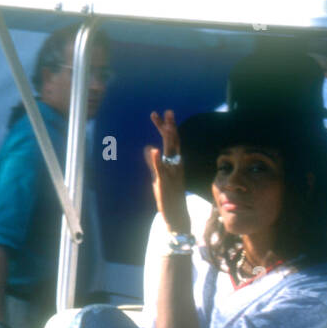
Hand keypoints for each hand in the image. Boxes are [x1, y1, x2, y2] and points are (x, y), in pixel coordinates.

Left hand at [145, 110, 191, 233]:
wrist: (178, 216)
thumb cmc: (169, 197)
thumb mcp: (159, 177)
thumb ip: (153, 162)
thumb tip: (148, 148)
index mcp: (175, 163)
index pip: (171, 141)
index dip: (166, 127)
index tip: (160, 114)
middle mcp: (175, 166)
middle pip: (173, 142)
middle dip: (170, 127)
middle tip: (167, 111)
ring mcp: (171, 174)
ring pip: (170, 153)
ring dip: (168, 139)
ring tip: (166, 125)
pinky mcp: (164, 183)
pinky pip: (161, 170)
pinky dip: (157, 160)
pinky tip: (154, 149)